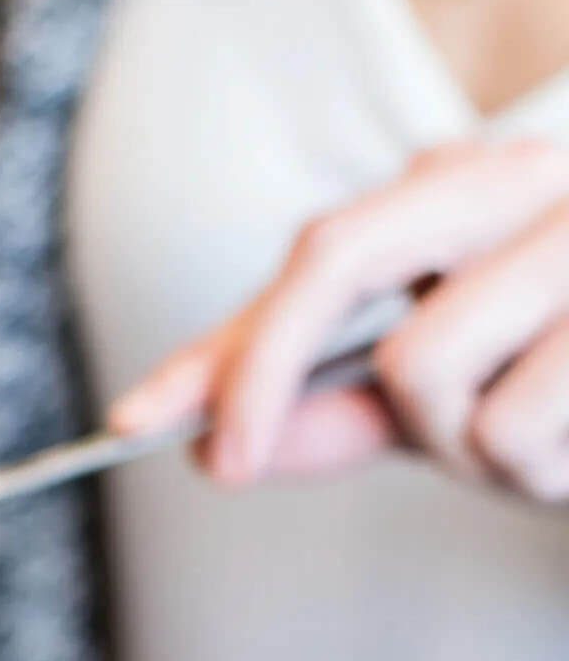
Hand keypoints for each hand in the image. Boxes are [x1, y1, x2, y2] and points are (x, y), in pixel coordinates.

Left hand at [111, 141, 568, 503]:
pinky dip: (531, 476)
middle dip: (264, 374)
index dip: (217, 343)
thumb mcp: (454, 394)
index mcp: (477, 190)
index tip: (131, 421)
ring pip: (424, 371)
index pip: (317, 255)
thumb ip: (345, 411)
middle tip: (228, 465)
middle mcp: (530, 184)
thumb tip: (225, 446)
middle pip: (337, 256)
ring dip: (454, 452)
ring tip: (532, 448)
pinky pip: (510, 432)